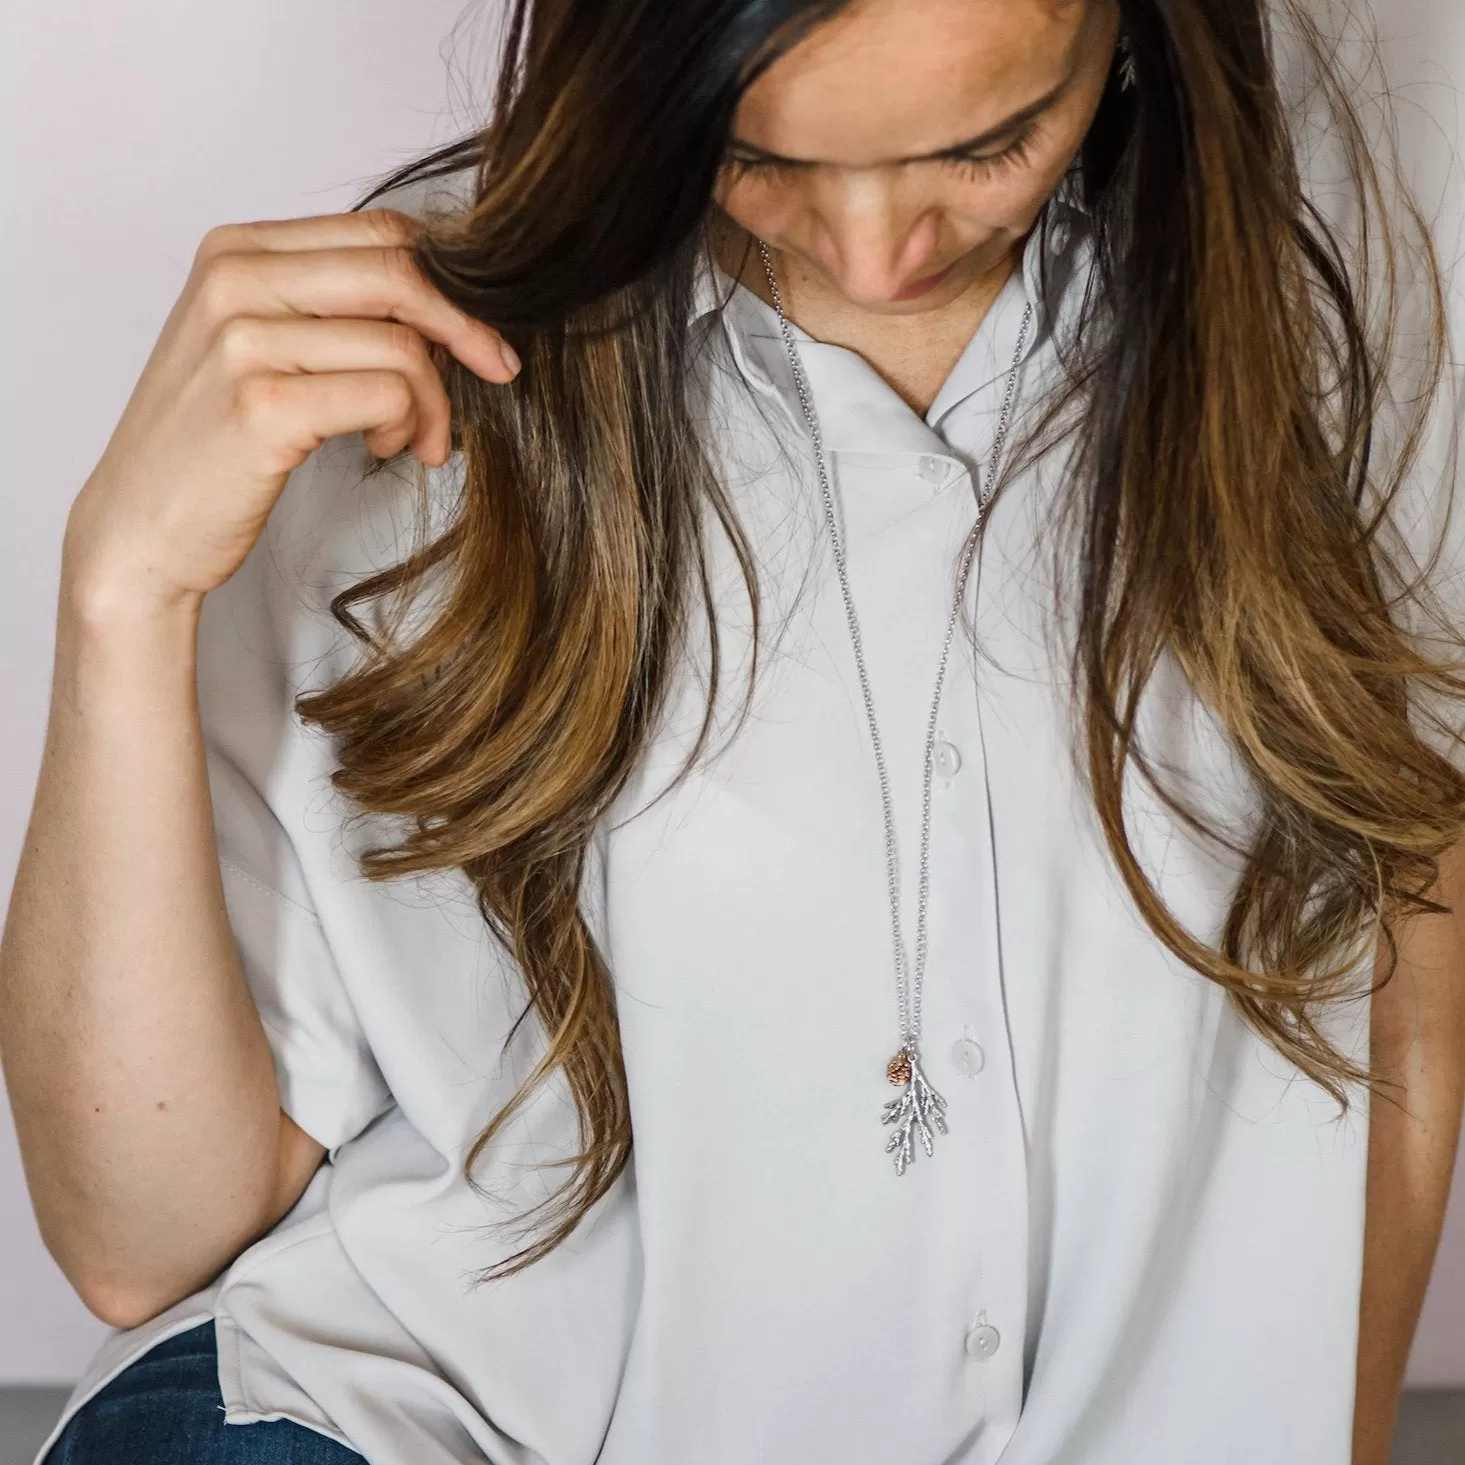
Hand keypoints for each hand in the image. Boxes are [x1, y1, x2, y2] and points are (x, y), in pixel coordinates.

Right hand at [62, 207, 516, 615]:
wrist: (140, 527)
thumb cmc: (213, 445)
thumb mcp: (261, 349)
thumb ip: (332, 308)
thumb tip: (448, 301)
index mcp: (236, 251)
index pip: (381, 232)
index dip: (452, 280)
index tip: (483, 333)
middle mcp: (234, 280)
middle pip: (401, 272)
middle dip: (468, 329)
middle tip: (497, 373)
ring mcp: (243, 339)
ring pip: (404, 342)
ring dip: (435, 401)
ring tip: (416, 439)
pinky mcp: (263, 404)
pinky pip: (389, 394)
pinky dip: (410, 426)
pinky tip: (386, 448)